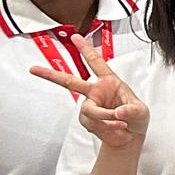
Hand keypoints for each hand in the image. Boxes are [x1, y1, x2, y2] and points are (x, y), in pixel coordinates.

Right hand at [29, 34, 149, 151]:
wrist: (129, 137)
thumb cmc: (136, 118)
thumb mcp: (141, 112)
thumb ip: (132, 111)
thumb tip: (118, 112)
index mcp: (109, 82)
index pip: (96, 62)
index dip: (86, 49)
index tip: (75, 37)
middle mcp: (96, 92)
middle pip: (70, 81)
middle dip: (51, 75)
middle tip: (33, 69)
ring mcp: (90, 106)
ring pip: (90, 110)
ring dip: (106, 117)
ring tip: (120, 122)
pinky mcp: (87, 120)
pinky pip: (92, 122)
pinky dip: (106, 126)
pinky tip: (114, 127)